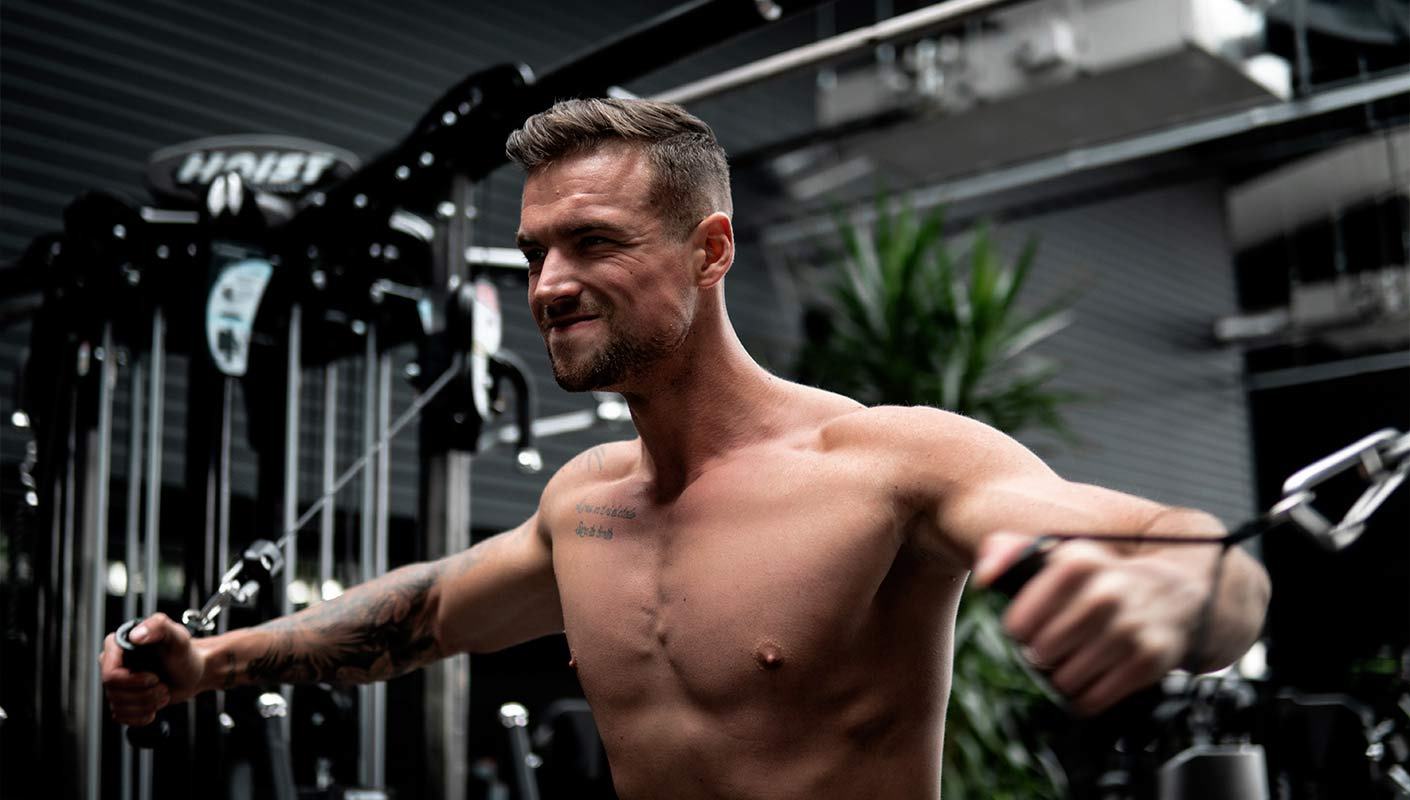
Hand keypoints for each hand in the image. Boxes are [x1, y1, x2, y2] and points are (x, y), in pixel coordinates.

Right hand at [101, 613, 206, 725]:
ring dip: (146, 705)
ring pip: (118, 706)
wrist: (194, 672)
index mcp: (119, 645)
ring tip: (163, 693)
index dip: (133, 681)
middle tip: (163, 686)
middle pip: (114, 692)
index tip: (154, 677)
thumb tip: (135, 636)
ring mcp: (117, 683)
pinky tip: (154, 707)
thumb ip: (159, 626)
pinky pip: (121, 717)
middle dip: (144, 694)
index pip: (110, 674)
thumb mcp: (177, 637)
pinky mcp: (122, 699)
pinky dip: (141, 716)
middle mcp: (113, 663)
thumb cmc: (185, 653)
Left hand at [974, 532, 1208, 714]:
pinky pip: (1094, 699)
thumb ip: (1011, 551)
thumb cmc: (1102, 578)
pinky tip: (1091, 677)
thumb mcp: (1059, 553)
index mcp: (1078, 561)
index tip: (1027, 627)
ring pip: (1066, 679)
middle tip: (1052, 646)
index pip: (1021, 619)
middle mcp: (1107, 592)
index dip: (1019, 629)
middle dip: (1040, 654)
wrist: (1176, 594)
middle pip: (1042, 651)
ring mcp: (1130, 628)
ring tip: (1072, 660)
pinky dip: (1085, 697)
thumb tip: (986, 575)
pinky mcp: (1149, 661)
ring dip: (1062, 677)